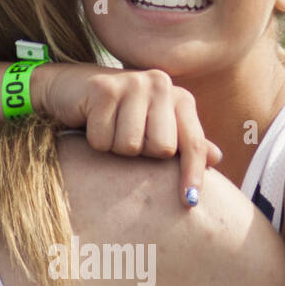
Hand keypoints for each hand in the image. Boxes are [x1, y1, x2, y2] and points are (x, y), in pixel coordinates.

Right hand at [33, 63, 221, 206]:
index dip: (192, 173)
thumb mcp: (152, 127)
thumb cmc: (116, 114)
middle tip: (126, 137)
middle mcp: (161, 84)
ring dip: (114, 148)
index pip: (192, 142)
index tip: (191, 202)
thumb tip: (217, 157)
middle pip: (161, 149)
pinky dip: (94, 141)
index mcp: (178, 96)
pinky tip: (90, 122)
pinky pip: (103, 140)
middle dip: (140, 154)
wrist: (67, 88)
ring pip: (130, 146)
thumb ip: (183, 141)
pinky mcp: (104, 89)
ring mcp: (133, 83)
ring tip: (108, 129)